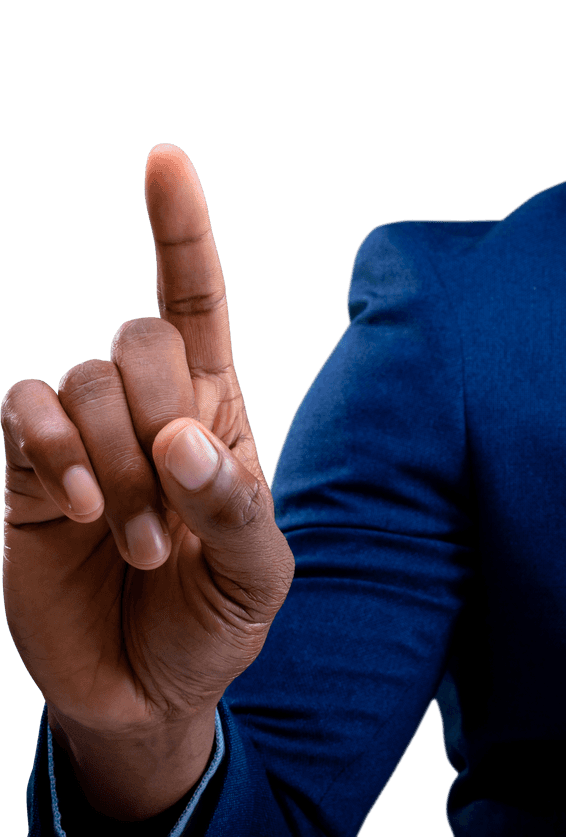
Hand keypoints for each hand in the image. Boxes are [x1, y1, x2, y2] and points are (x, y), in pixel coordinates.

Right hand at [2, 145, 293, 817]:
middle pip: (141, 340)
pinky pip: (24, 410)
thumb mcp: (258, 574)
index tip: (165, 161)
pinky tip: (74, 507)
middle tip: (169, 516)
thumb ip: (235, 505)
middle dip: (158, 419)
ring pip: (83, 382)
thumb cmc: (215, 621)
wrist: (147, 688)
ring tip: (137, 542)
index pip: (196, 305)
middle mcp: (149, 412)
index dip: (180, 234)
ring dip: (112, 464)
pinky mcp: (25, 471)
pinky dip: (51, 450)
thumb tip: (184, 439)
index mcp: (216, 416)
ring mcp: (83, 438)